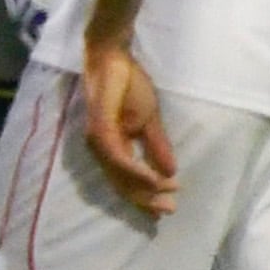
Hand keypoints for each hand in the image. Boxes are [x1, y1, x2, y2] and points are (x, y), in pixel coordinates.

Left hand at [80, 39, 176, 217]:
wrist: (114, 58)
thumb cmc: (128, 85)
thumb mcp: (149, 120)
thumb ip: (157, 147)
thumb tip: (171, 172)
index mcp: (113, 147)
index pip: (127, 179)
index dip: (146, 195)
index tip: (167, 207)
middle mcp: (101, 148)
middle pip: (122, 183)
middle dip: (146, 199)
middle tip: (168, 211)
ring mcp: (98, 140)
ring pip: (119, 175)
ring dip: (145, 188)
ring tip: (167, 197)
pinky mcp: (101, 128)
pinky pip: (118, 157)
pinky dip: (136, 171)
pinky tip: (153, 179)